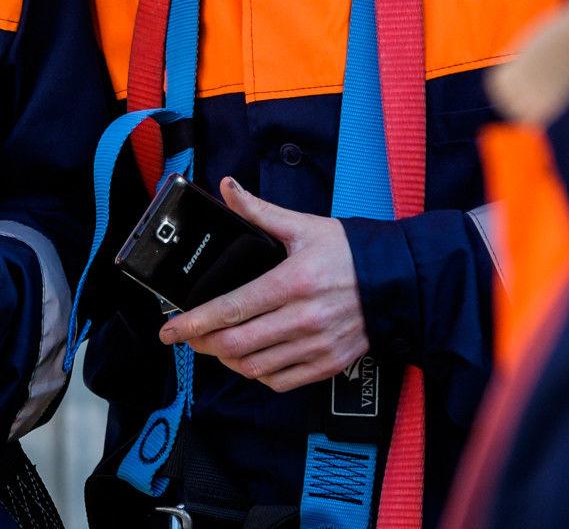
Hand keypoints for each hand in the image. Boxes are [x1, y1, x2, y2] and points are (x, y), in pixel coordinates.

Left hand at [158, 177, 366, 392]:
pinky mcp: (330, 364)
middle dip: (202, 343)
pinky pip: (282, 381)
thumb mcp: (303, 226)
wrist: (400, 282)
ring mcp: (318, 345)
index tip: (169, 330)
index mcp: (292, 282)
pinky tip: (249, 359)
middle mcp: (304, 319)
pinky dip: (258, 374)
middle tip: (187, 336)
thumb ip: (259, 211)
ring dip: (227, 360)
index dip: (194, 322)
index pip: (231, 308)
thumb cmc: (348, 252)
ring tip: (215, 345)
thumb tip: (227, 188)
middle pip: (236, 344)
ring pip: (256, 367)